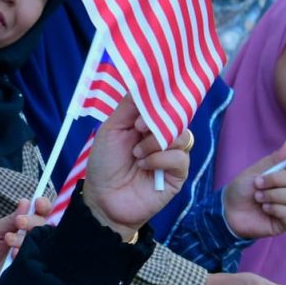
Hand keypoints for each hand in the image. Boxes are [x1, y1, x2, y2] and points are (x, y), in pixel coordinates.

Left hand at [0, 197, 53, 284]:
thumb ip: (8, 220)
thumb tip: (25, 202)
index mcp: (23, 228)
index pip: (42, 214)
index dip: (43, 206)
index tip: (37, 203)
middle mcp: (32, 241)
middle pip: (47, 227)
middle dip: (34, 221)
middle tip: (19, 222)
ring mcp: (34, 257)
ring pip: (43, 243)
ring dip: (26, 238)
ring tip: (8, 240)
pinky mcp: (32, 273)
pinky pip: (38, 262)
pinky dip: (24, 254)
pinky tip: (13, 256)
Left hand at [82, 95, 193, 236]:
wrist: (102, 199)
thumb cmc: (104, 165)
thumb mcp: (111, 128)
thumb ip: (128, 106)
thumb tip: (145, 85)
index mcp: (148, 125)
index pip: (166, 105)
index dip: (159, 101)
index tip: (142, 107)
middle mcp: (163, 138)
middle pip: (178, 118)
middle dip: (157, 121)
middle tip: (137, 128)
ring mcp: (171, 156)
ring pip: (183, 136)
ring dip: (157, 142)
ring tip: (137, 153)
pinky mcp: (177, 175)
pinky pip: (180, 158)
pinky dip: (160, 159)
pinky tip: (144, 165)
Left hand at [223, 143, 285, 239]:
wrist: (228, 210)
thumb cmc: (241, 190)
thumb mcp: (254, 171)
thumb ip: (273, 160)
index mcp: (285, 176)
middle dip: (275, 180)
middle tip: (257, 184)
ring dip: (272, 195)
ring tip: (257, 198)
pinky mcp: (285, 222)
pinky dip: (274, 209)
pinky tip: (263, 209)